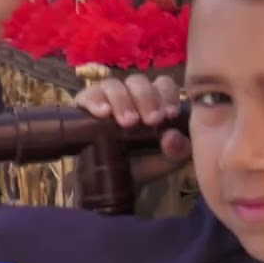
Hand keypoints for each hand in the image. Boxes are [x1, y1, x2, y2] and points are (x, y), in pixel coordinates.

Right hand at [74, 74, 190, 184]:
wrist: (109, 181)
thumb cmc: (142, 163)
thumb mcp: (166, 162)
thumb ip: (178, 151)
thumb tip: (172, 136)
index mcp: (154, 100)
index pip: (163, 84)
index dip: (167, 95)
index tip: (170, 115)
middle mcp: (130, 94)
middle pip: (138, 82)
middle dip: (146, 98)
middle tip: (151, 120)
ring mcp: (106, 96)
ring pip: (114, 85)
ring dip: (123, 100)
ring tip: (128, 122)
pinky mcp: (84, 104)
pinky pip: (88, 94)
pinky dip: (96, 100)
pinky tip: (103, 114)